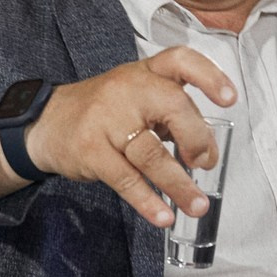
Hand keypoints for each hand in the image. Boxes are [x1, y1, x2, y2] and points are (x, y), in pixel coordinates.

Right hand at [19, 47, 236, 226]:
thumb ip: (173, 116)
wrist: (47, 123)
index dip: (209, 77)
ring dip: (179, 184)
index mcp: (146, 72)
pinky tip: (163, 216)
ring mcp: (107, 119)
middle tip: (205, 163)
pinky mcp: (91, 150)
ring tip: (197, 206)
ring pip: (152, 153)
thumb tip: (206, 152)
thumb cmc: (104, 111)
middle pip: (172, 107)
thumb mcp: (137, 98)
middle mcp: (127, 89)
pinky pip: (126, 179)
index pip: (180, 61)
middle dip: (197, 140)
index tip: (230, 99)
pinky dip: (148, 201)